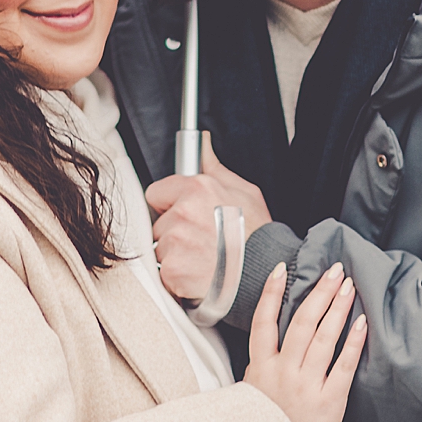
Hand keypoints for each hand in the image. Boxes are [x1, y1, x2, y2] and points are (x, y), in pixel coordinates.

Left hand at [145, 137, 271, 301]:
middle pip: (159, 224)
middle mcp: (183, 212)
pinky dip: (178, 278)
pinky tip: (198, 274)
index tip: (181, 214)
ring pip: (161, 249)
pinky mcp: (174, 270)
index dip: (169, 205)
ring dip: (176, 256)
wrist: (264, 273)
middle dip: (174, 232)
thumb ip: (215, 168)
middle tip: (199, 240)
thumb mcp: (244, 192)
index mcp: (197, 188)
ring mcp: (176, 241)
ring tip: (202, 259)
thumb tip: (202, 143)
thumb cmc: (258, 235)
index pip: (156, 193)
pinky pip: (165, 273)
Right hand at [244, 261, 364, 421]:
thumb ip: (259, 369)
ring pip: (323, 336)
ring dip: (337, 307)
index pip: (263, 321)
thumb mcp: (249, 397)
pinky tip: (362, 322)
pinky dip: (353, 342)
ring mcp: (306, 387)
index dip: (271, 292)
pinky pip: (344, 366)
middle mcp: (282, 373)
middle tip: (335, 269)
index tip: (282, 268)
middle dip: (320, 291)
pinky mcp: (329, 403)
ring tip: (349, 286)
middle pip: (301, 321)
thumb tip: (267, 340)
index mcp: (259, 370)